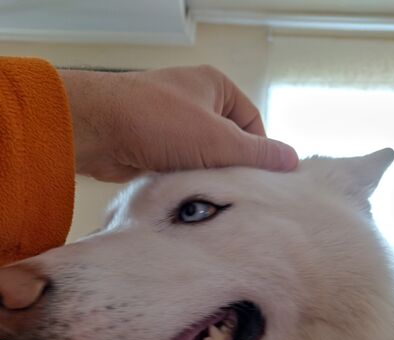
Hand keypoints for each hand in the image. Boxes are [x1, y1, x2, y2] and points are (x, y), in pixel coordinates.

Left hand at [59, 65, 297, 181]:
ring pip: (203, 156)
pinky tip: (187, 192)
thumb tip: (291, 160)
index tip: (260, 180)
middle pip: (227, 141)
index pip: (252, 123)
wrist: (97, 130)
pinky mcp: (153, 143)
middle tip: (235, 192)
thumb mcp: (217, 140)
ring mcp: (171, 122)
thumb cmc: (158, 122)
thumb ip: (256, 153)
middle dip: (230, 166)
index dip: (258, 151)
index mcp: (215, 87)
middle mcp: (194, 101)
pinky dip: (185, 177)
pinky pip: (181, 164)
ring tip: (209, 192)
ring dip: (205, 174)